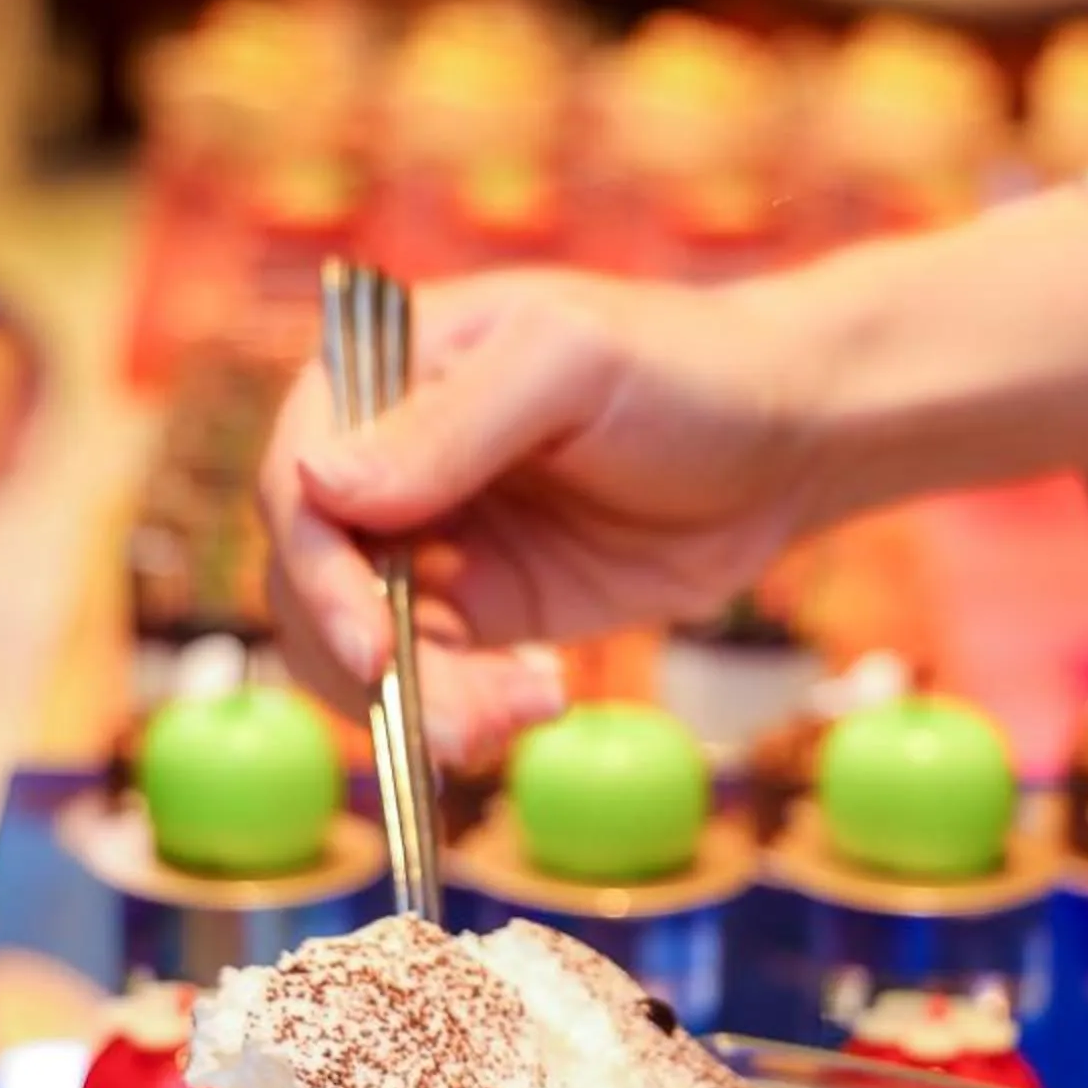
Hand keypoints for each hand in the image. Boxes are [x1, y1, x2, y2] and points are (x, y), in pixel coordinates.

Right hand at [260, 266, 808, 765]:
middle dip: (375, 663)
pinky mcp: (482, 609)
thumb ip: (452, 423)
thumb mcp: (573, 366)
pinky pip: (431, 678)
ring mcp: (430, 540)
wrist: (789, 441)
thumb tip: (320, 486)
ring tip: (524, 711)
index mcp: (381, 372)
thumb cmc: (688, 366)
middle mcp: (384, 459)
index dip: (318, 574)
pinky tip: (541, 698)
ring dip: (422, 701)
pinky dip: (466, 709)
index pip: (298, 481)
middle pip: (315, 582)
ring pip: (362, 647)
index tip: (372, 649)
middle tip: (462, 722)